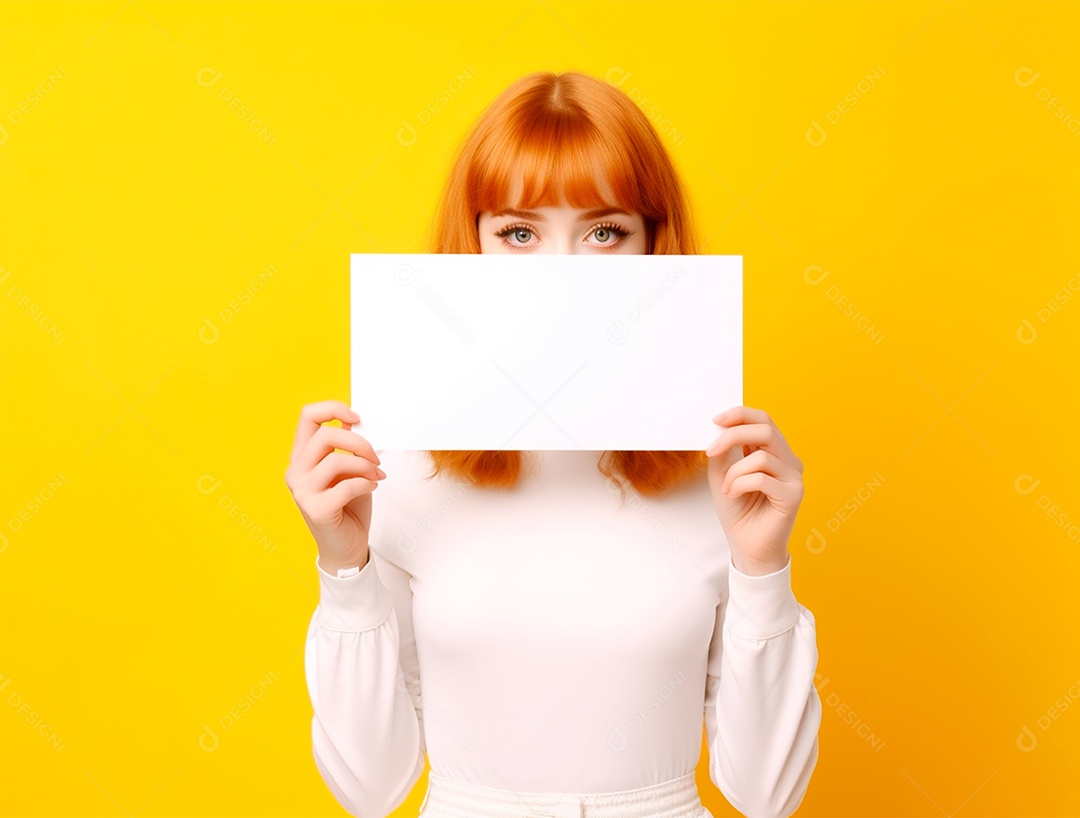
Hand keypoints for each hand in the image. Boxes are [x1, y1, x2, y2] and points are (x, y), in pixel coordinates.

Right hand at [284, 400, 385, 572]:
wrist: (346, 548)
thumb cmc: (348, 507)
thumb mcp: (349, 470)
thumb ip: (348, 448)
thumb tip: (357, 422)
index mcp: (301, 457)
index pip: (307, 416)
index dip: (333, 408)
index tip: (357, 418)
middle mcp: (296, 471)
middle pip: (324, 435)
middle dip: (358, 442)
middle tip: (375, 456)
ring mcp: (302, 491)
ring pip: (335, 460)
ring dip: (365, 465)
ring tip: (376, 473)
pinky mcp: (316, 510)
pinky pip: (345, 486)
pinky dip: (366, 482)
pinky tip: (373, 485)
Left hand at [705, 405, 803, 574]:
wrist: (747, 547)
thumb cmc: (738, 511)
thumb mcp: (722, 474)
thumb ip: (723, 451)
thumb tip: (719, 428)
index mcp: (775, 451)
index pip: (764, 420)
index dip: (740, 414)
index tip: (716, 420)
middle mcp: (789, 460)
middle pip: (765, 430)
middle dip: (733, 436)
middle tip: (711, 451)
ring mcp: (794, 477)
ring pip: (761, 457)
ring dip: (734, 472)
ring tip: (727, 488)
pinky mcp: (794, 495)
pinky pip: (762, 478)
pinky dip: (740, 484)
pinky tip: (734, 495)